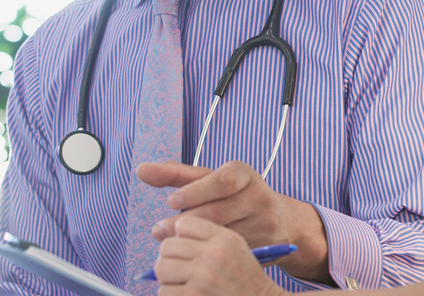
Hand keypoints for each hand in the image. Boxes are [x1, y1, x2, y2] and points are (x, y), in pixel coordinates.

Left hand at [137, 161, 331, 283]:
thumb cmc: (234, 196)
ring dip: (192, 241)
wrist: (281, 221)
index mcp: (245, 174)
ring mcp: (264, 223)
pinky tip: (192, 254)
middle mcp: (259, 196)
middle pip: (219, 211)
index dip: (195, 191)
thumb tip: (142, 169)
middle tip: (160, 229)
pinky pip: (230, 253)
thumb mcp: (209, 180)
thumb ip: (175, 175)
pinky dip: (207, 254)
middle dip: (185, 222)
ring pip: (222, 235)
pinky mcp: (265, 247)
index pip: (223, 180)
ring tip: (171, 242)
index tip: (171, 201)